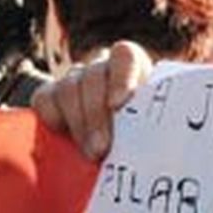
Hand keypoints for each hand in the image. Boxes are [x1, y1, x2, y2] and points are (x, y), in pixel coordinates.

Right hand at [30, 40, 153, 159]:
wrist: (115, 157)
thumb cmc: (144, 143)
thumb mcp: (155, 133)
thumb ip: (159, 132)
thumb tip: (168, 147)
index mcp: (133, 69)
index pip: (124, 56)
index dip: (120, 77)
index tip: (119, 104)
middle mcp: (102, 69)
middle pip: (93, 76)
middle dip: (95, 114)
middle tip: (102, 149)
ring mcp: (75, 80)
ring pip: (69, 87)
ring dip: (78, 123)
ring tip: (90, 155)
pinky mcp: (50, 97)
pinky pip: (44, 98)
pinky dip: (52, 116)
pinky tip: (63, 137)